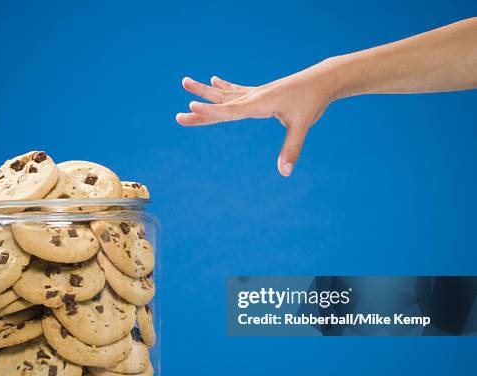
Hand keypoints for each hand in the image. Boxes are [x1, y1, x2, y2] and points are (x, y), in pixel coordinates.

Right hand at [176, 61, 339, 176]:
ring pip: (224, 93)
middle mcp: (253, 96)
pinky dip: (223, 86)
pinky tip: (214, 79)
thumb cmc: (311, 102)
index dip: (210, 111)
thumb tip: (284, 172)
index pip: (230, 110)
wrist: (322, 80)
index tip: (190, 107)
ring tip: (185, 82)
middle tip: (178, 113)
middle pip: (221, 102)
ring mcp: (255, 93)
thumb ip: (291, 149)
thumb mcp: (302, 126)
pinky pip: (236, 90)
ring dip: (204, 90)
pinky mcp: (260, 93)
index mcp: (260, 103)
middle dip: (199, 106)